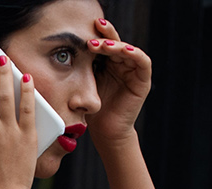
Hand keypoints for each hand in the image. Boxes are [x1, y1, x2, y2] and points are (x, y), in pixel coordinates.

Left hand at [86, 16, 151, 147]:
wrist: (105, 132)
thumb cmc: (93, 111)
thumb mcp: (85, 84)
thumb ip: (83, 65)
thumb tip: (68, 46)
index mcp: (107, 64)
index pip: (103, 44)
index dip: (95, 36)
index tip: (82, 33)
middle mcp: (121, 64)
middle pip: (115, 43)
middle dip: (104, 37)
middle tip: (92, 36)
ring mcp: (133, 71)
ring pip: (128, 49)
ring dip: (116, 45)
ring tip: (104, 45)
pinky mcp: (143, 80)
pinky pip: (143, 62)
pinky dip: (135, 53)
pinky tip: (125, 50)